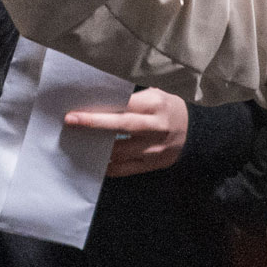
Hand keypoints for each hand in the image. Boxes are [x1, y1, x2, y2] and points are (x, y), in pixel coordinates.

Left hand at [65, 89, 188, 177]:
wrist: (196, 133)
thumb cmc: (168, 111)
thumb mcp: (156, 97)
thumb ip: (131, 101)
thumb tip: (97, 104)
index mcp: (156, 105)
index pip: (125, 105)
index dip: (101, 108)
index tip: (76, 112)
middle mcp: (157, 126)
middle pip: (122, 126)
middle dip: (94, 124)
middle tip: (70, 123)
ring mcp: (155, 148)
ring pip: (120, 150)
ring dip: (96, 148)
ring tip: (78, 144)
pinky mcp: (153, 163)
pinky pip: (124, 168)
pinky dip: (107, 166)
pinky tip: (95, 161)